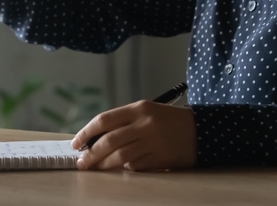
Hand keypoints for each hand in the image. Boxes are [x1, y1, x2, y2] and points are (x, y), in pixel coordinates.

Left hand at [71, 101, 196, 170]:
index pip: (104, 120)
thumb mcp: (147, 112)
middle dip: (91, 153)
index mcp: (139, 108)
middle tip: (81, 162)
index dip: (86, 132)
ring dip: (104, 165)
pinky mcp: (160, 158)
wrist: (201, 130)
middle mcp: (144, 124)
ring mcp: (152, 142)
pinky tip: (122, 168)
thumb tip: (96, 139)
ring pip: (120, 156)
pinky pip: (136, 166)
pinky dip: (126, 168)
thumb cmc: (169, 120)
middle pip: (109, 141)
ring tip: (94, 168)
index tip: (76, 143)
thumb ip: (124, 122)